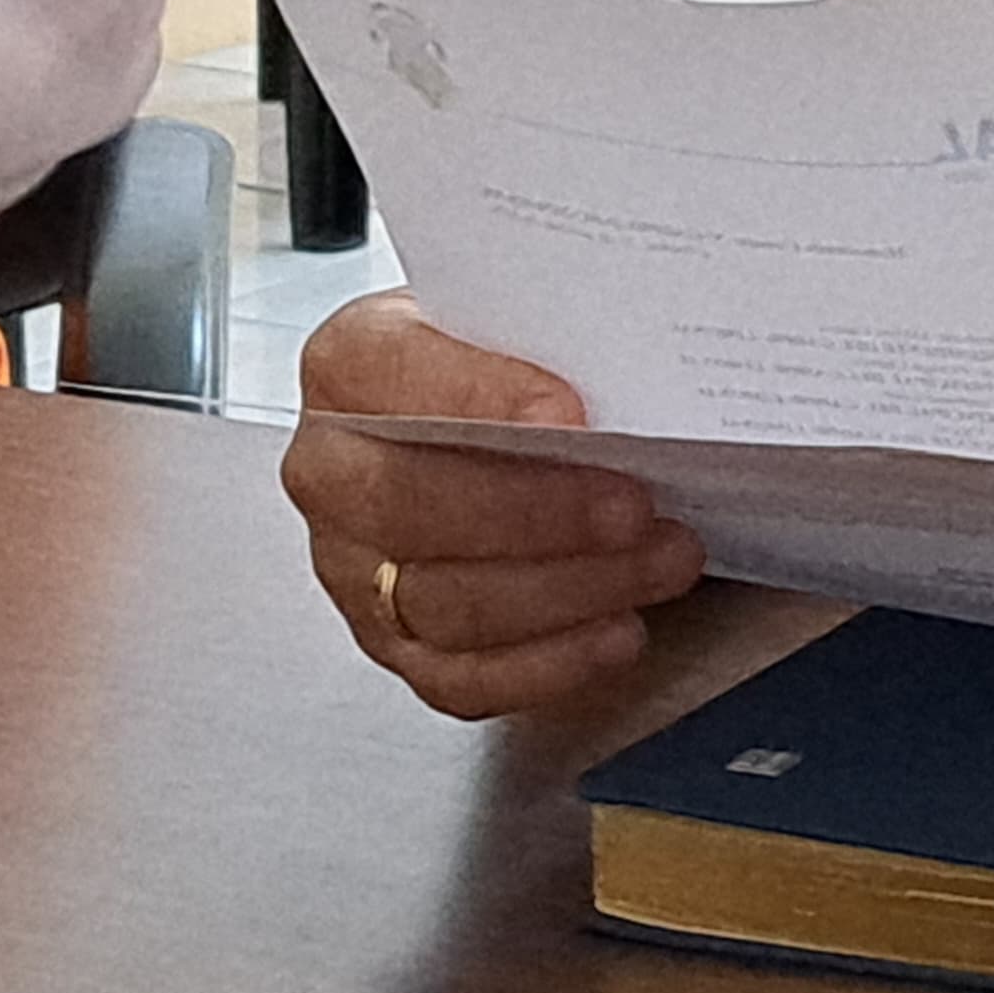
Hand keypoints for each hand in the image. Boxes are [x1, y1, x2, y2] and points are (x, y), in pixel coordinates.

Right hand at [281, 288, 701, 717]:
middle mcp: (333, 468)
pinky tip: (617, 634)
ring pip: (443, 602)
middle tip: (635, 509)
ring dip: (568, 592)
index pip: (397, 374)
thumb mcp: (522, 316)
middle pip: (409, 506)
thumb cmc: (513, 360)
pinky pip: (457, 676)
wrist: (493, 409)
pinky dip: (547, 664)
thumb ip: (553, 336)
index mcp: (351, 363)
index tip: (572, 414)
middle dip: (537, 515)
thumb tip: (622, 380)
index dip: (482, 395)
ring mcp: (353, 565)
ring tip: (661, 564)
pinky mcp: (391, 641)